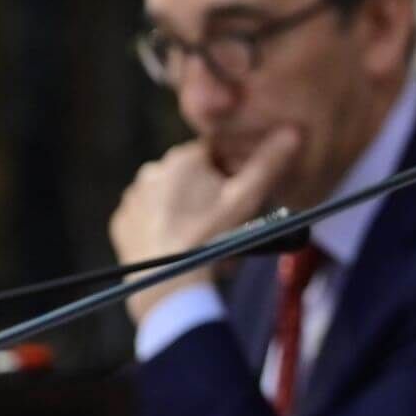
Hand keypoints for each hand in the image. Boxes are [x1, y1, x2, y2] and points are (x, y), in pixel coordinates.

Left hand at [109, 128, 300, 321]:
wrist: (168, 284)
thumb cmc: (211, 238)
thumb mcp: (246, 200)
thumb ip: (268, 164)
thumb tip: (294, 132)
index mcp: (183, 158)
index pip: (215, 157)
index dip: (231, 180)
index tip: (238, 205)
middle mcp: (152, 170)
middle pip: (192, 178)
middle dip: (208, 198)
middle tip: (223, 230)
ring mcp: (133, 198)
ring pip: (169, 199)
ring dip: (185, 212)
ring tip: (201, 242)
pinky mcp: (121, 222)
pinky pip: (147, 219)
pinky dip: (161, 229)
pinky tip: (176, 246)